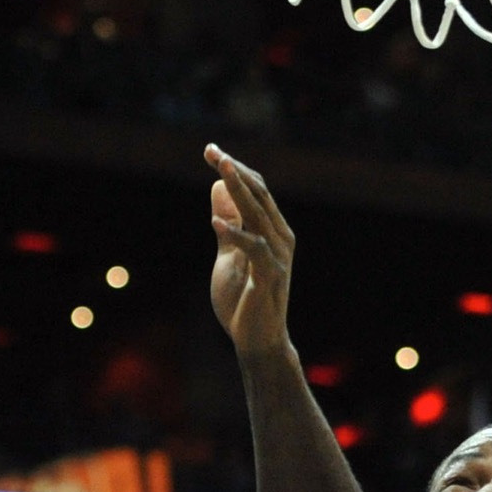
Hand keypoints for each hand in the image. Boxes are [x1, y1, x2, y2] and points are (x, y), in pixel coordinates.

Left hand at [206, 145, 296, 358]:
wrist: (257, 341)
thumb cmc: (244, 299)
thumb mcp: (229, 255)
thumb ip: (228, 225)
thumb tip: (218, 188)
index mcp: (272, 231)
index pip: (256, 190)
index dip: (235, 169)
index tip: (210, 150)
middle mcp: (280, 238)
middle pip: (259, 195)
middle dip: (236, 171)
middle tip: (214, 151)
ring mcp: (278, 257)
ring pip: (259, 215)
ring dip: (240, 190)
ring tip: (221, 170)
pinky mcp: (271, 277)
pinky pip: (255, 249)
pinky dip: (236, 234)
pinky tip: (216, 221)